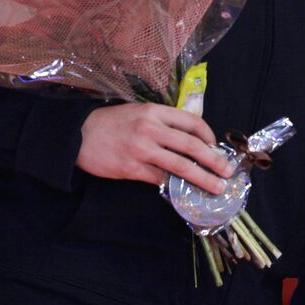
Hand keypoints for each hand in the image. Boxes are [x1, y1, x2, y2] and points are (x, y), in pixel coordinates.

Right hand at [76, 103, 234, 192]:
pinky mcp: (131, 169)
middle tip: (228, 171)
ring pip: (180, 166)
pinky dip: (174, 186)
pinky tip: (185, 192)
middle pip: (191, 146)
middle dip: (214, 160)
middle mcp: (151, 129)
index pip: (191, 122)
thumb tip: (190, 139)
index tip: (215, 147)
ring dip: (202, 178)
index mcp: (155, 111)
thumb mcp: (139, 112)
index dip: (208, 135)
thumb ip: (163, 122)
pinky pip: (159, 179)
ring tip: (215, 187)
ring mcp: (141, 150)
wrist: (77, 135)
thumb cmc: (111, 123)